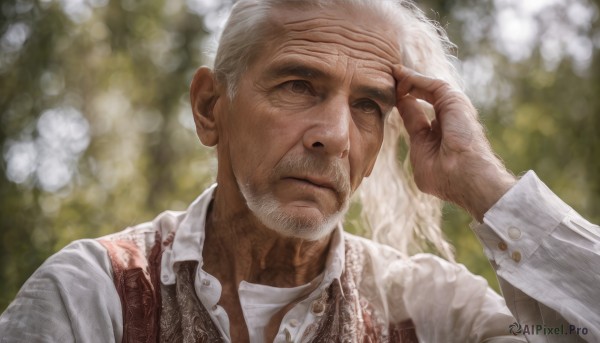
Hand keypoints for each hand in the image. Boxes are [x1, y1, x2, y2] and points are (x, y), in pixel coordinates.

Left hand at [393, 65, 515, 221]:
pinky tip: (400, 74)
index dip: (403, 102)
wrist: (464, 176)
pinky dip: (415, 77)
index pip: (417, 112)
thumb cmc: (443, 175)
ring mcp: (452, 108)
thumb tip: (402, 109)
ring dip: (408, 79)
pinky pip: (431, 83)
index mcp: (439, 134)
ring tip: (392, 72)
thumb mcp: (420, 150)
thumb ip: (413, 128)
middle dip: (404, 87)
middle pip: (422, 95)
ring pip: (427, 86)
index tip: (388, 94)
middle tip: (387, 78)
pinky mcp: (454, 100)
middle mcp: (447, 118)